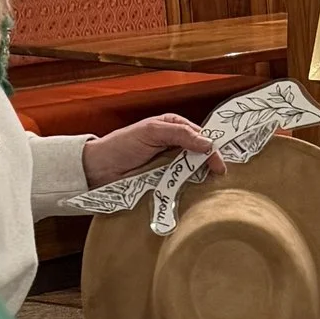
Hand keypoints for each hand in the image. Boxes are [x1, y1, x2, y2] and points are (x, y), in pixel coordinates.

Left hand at [81, 115, 221, 189]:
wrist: (100, 169)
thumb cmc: (122, 145)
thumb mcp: (152, 132)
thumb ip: (180, 134)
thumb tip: (208, 143)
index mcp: (174, 126)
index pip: (201, 135)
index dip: (212, 148)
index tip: (219, 163)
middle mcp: (175, 143)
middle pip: (200, 153)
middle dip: (210, 163)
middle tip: (218, 175)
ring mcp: (171, 163)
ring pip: (193, 169)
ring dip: (201, 177)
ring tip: (212, 185)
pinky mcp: (165, 180)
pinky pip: (182, 183)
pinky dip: (189, 187)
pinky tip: (197, 192)